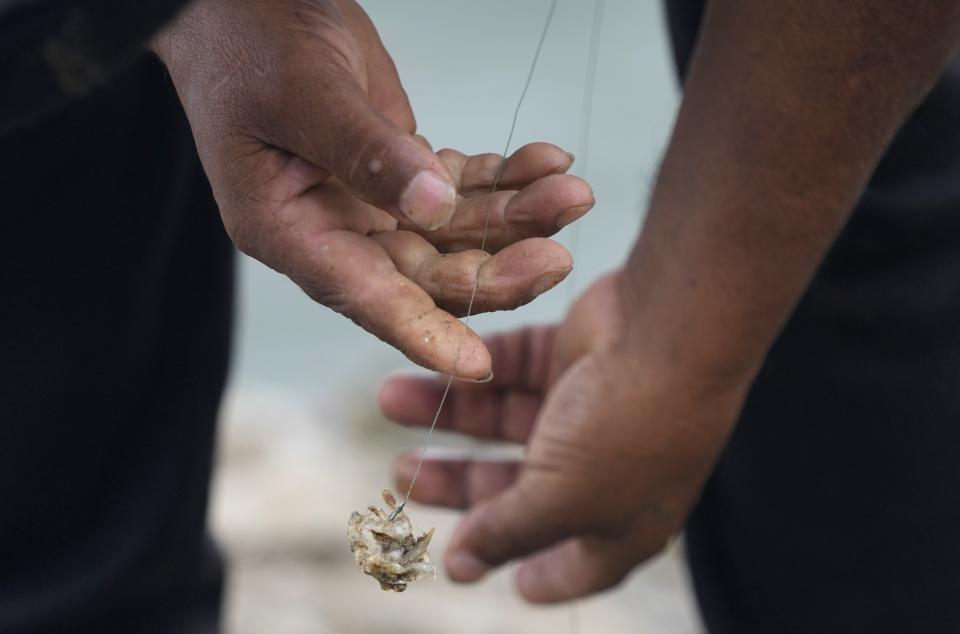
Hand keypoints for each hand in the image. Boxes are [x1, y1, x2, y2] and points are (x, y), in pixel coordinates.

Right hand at [153, 0, 592, 378]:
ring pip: (455, 232)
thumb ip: (366, 153)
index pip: (362, 295)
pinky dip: (505, 178)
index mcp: (289, 230)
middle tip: (556, 258)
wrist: (251, 1)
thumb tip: (432, 208)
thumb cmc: (250, 43)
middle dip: (494, 269)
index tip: (474, 365)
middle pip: (425, 273)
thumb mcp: (305, 95)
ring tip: (571, 194)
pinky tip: (546, 163)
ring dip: (515, 217)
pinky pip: (463, 188)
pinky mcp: (401, 171)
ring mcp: (370, 203)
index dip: (421, 333)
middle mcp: (333, 230)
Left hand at [378, 272, 749, 601]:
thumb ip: (507, 533)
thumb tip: (460, 567)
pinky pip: (509, 368)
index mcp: (620, 524)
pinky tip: (428, 366)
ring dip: (447, 412)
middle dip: (455, 482)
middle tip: (400, 473)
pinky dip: (471, 370)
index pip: (568, 566)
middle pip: (516, 488)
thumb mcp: (559, 502)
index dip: (525, 574)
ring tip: (389, 399)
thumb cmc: (625, 433)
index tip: (470, 571)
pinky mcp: (570, 356)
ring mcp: (587, 408)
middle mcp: (604, 469)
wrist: (668, 332)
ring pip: (503, 419)